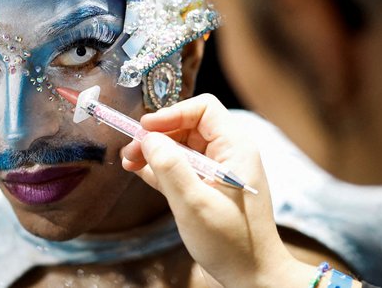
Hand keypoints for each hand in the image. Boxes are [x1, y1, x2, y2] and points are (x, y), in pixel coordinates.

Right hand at [121, 94, 296, 286]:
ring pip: (182, 147)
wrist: (252, 279)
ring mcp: (218, 171)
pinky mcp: (208, 187)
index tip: (146, 128)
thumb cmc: (231, 243)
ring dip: (155, 152)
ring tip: (129, 162)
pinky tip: (139, 171)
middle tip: (131, 151)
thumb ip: (170, 168)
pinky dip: (161, 168)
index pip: (203, 109)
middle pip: (188, 126)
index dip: (173, 113)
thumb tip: (148, 139)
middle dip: (158, 135)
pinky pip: (182, 167)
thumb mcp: (195, 204)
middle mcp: (229, 153)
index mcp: (235, 148)